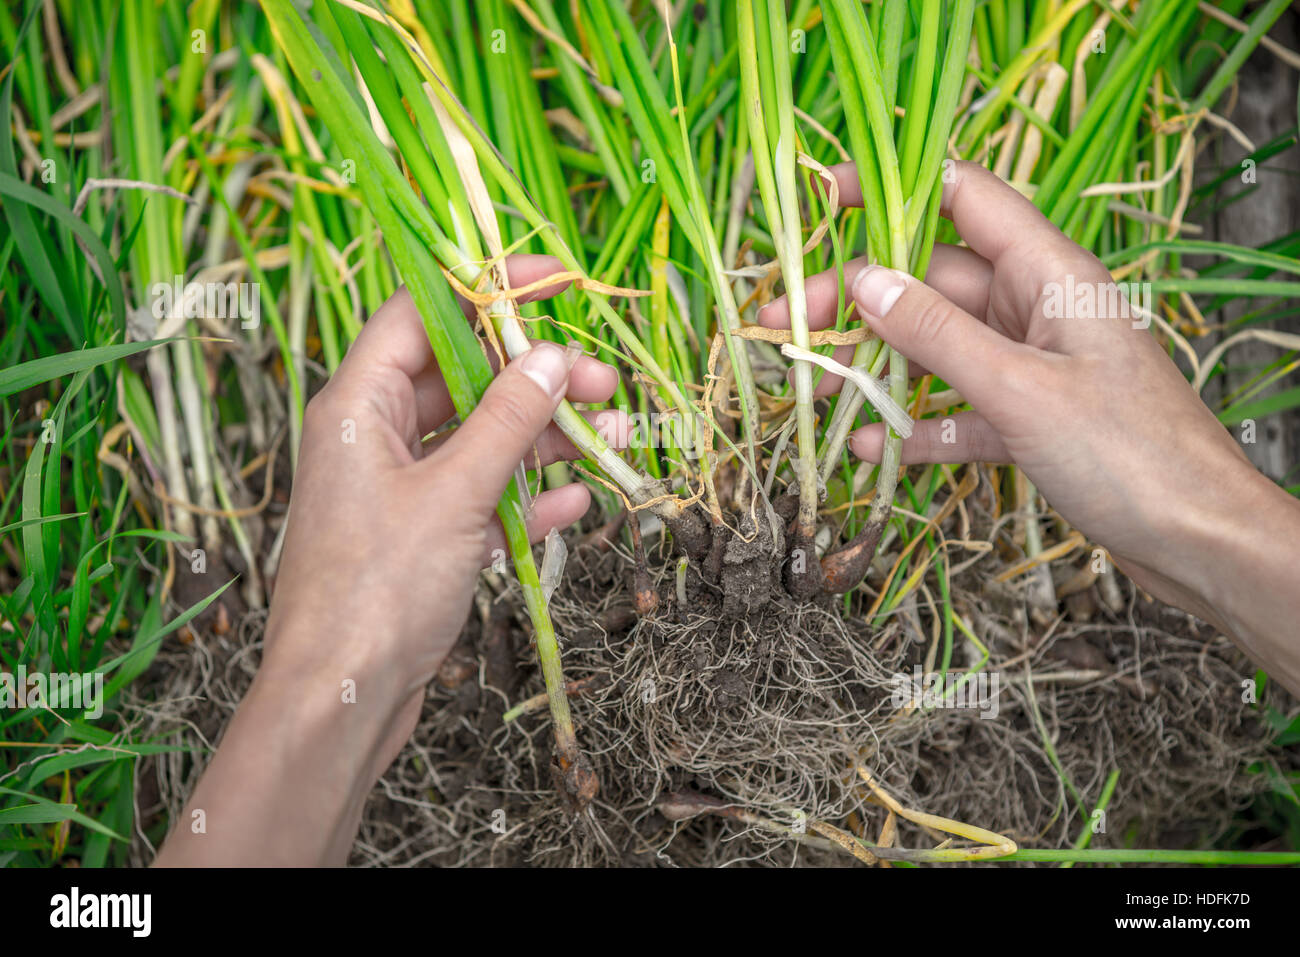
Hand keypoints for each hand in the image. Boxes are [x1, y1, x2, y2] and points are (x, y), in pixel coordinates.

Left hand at [156, 255, 621, 864]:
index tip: (552, 284)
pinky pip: (481, 498)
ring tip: (611, 440)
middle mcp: (376, 438)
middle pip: (463, 378)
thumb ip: (507, 420)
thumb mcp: (455, 493)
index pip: (420, 313)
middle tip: (604, 383)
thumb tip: (553, 358)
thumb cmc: (377, 588)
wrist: (342, 698)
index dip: (484, 290)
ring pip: (480, 441)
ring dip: (544, 440)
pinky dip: (526, 497)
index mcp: (360, 405)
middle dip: (535, 378)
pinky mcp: (420, 538)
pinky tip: (575, 504)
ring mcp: (399, 490)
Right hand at [761, 160, 1299, 693]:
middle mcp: (1037, 308)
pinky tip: (872, 449)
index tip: (821, 202)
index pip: (961, 197)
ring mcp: (1032, 364)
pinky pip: (957, 408)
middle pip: (930, 282)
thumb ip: (937, 334)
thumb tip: (863, 279)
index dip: (891, 189)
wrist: (1199, 542)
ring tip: (815, 393)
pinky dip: (916, 426)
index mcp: (1049, 273)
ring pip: (937, 347)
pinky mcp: (1030, 419)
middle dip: (856, 300)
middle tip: (784, 327)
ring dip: (876, 367)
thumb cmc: (1129, 455)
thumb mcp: (1020, 390)